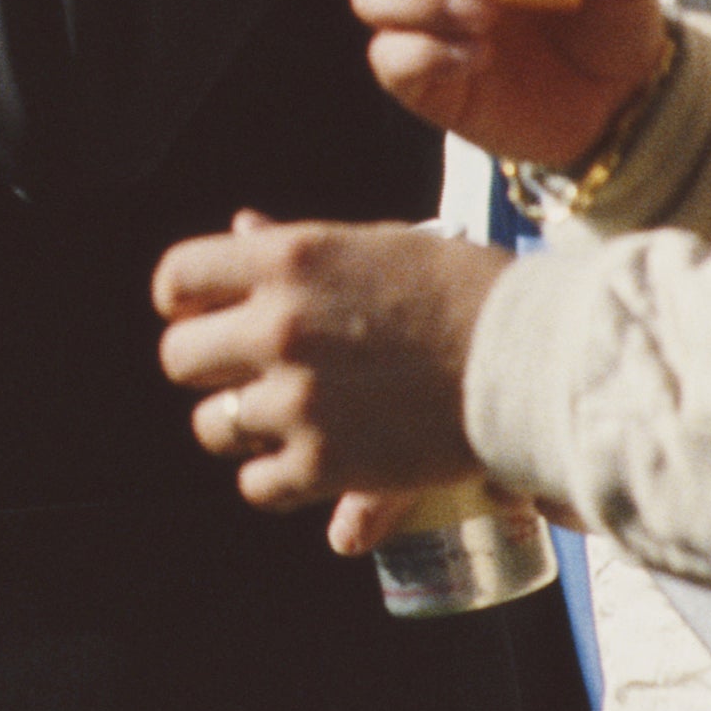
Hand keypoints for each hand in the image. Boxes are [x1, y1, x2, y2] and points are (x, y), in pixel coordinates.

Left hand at [154, 209, 508, 531]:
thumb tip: (243, 225)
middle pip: (178, 357)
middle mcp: (278, 327)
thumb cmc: (462, 290)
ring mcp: (296, 400)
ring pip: (211, 426)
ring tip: (284, 421)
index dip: (184, 300)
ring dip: (241, 426)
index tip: (205, 313)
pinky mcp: (323, 466)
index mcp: (288, 260)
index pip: (176, 278)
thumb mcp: (375, 247)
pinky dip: (277, 480)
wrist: (533, 359)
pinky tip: (308, 465)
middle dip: (207, 367)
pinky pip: (255, 484)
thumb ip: (297, 247)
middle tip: (246, 374)